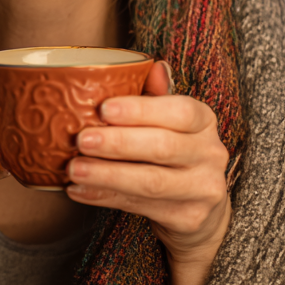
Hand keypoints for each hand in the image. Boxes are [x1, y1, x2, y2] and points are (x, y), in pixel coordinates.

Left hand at [67, 60, 230, 274]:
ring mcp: (203, 189)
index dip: (140, 110)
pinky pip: (140, 207)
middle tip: (81, 140)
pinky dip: (105, 198)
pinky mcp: (189, 218)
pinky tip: (79, 191)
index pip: (179, 111)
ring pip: (151, 182)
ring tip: (74, 169)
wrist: (202, 210)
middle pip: (162, 147)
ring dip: (107, 175)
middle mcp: (210, 154)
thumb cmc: (174, 156)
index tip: (104, 108)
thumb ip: (157, 96)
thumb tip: (153, 66)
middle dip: (118, 143)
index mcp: (204, 121)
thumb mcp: (170, 123)